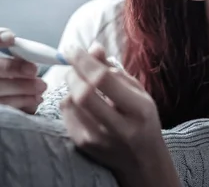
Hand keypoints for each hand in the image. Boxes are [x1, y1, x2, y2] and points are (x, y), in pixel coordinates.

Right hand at [0, 27, 46, 113]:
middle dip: (9, 66)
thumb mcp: (16, 72)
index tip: (12, 37)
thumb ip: (19, 61)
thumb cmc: (16, 89)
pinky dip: (20, 101)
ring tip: (41, 86)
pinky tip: (36, 99)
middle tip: (34, 70)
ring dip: (20, 86)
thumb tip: (33, 57)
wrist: (11, 121)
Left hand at [60, 44, 179, 186]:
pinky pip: (66, 113)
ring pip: (70, 102)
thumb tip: (92, 48)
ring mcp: (97, 139)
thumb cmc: (142, 120)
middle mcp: (118, 128)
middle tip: (74, 64)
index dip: (85, 61)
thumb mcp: (137, 92)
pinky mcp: (82, 145)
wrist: (142, 160)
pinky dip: (69, 100)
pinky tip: (82, 101)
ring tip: (82, 83)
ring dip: (71, 85)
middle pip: (83, 93)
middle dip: (74, 72)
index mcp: (138, 110)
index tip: (73, 49)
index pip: (103, 80)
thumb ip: (115, 70)